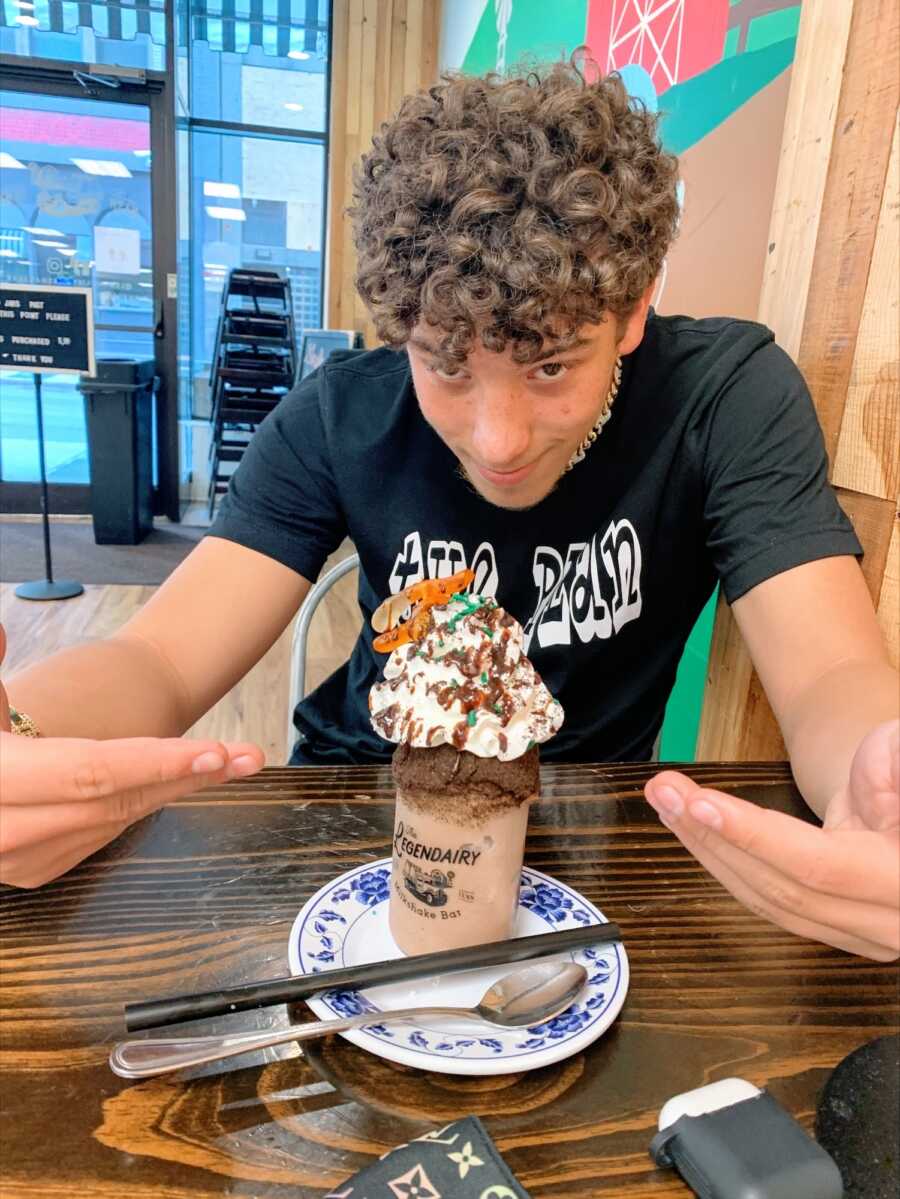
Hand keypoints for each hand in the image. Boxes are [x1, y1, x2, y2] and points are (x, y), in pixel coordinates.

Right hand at [0, 625, 265, 888]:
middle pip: (119, 799)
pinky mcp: (36, 870)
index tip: (213, 751)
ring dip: (176, 788)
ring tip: (231, 761)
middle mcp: (7, 831)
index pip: (89, 772)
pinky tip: (180, 778)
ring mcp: (22, 860)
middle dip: (188, 776)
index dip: (155, 760)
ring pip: (119, 819)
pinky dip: (146, 803)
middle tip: (248, 755)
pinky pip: (105, 833)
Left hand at [644, 719, 899, 960]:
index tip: (700, 803)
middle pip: (781, 888)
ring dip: (708, 849)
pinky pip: (768, 902)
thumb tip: (880, 755)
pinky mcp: (837, 931)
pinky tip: (689, 826)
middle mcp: (891, 922)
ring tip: (666, 800)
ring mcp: (865, 937)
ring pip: (769, 901)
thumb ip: (889, 760)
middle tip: (664, 789)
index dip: (754, 836)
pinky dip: (724, 862)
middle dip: (714, 836)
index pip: (818, 864)